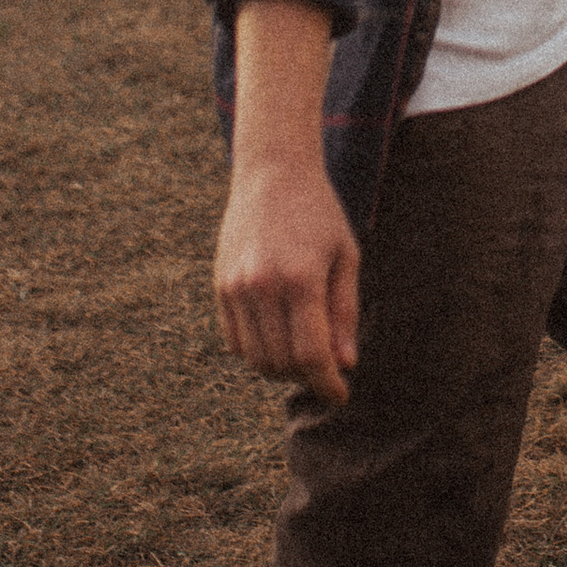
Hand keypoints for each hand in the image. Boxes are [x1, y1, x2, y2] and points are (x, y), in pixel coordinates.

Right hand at [215, 146, 361, 400]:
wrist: (272, 171)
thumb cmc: (319, 213)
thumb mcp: (346, 257)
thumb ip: (344, 313)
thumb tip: (345, 365)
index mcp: (300, 278)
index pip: (311, 355)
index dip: (327, 384)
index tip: (341, 395)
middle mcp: (262, 286)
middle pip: (281, 363)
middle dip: (306, 377)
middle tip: (326, 369)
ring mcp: (236, 287)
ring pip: (255, 358)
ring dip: (280, 369)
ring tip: (304, 354)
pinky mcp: (220, 286)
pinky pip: (235, 341)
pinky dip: (257, 352)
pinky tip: (279, 337)